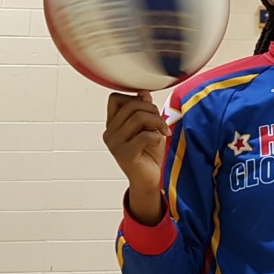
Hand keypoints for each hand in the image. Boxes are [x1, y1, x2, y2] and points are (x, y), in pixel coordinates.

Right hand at [103, 90, 170, 223]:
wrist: (148, 180)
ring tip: (163, 131)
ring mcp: (115, 144)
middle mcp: (110, 133)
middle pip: (130, 105)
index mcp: (112, 125)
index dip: (134, 98)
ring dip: (157, 121)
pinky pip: (144, 135)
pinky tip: (158, 141)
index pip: (115, 98)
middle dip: (151, 109)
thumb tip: (144, 93)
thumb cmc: (148, 153)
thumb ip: (144, 111)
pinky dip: (156, 135)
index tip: (148, 108)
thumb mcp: (148, 127)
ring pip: (138, 117)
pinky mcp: (125, 154)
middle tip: (161, 122)